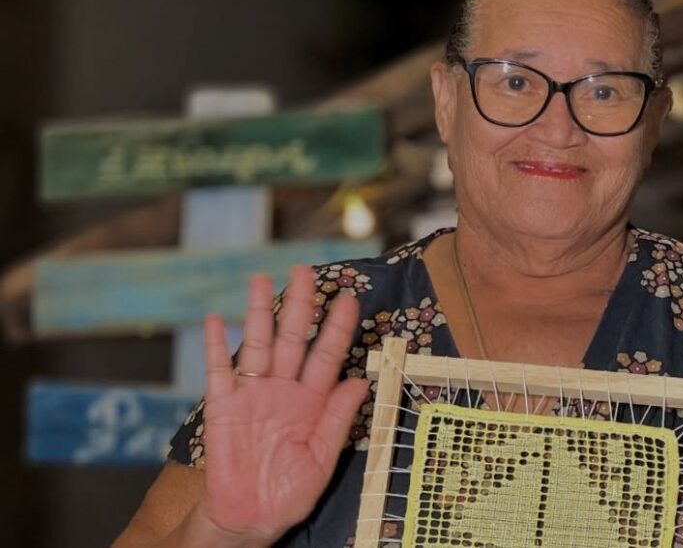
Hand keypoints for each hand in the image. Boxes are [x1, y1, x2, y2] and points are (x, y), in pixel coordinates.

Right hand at [198, 265, 368, 541]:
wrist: (249, 519)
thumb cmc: (288, 494)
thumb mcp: (322, 459)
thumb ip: (337, 420)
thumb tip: (359, 382)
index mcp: (313, 402)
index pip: (327, 356)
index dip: (337, 328)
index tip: (349, 299)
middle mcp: (284, 390)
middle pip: (292, 339)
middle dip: (299, 306)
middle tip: (304, 271)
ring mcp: (253, 395)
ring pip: (257, 345)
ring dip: (258, 313)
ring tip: (261, 280)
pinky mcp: (222, 407)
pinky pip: (219, 372)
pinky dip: (216, 346)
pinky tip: (216, 320)